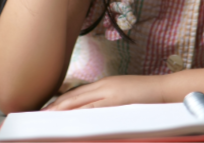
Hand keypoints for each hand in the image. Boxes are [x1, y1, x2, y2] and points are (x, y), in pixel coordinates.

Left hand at [44, 75, 163, 109]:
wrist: (164, 90)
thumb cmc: (146, 96)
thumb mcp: (123, 94)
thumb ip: (107, 101)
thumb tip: (90, 112)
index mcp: (106, 84)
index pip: (77, 92)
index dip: (60, 101)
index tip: (46, 110)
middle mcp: (105, 85)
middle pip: (75, 95)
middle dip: (56, 106)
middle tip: (39, 115)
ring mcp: (110, 92)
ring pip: (80, 101)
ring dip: (62, 111)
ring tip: (47, 119)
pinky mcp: (117, 100)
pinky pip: (93, 109)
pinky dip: (79, 114)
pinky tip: (69, 121)